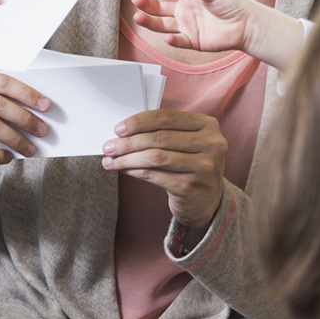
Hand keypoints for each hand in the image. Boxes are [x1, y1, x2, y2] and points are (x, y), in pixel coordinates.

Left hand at [102, 110, 225, 230]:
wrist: (207, 201)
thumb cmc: (191, 165)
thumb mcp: (187, 143)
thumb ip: (165, 131)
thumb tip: (125, 132)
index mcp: (207, 125)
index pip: (167, 117)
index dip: (140, 122)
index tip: (119, 129)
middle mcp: (210, 144)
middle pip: (160, 137)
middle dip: (129, 142)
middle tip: (109, 146)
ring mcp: (203, 166)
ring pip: (155, 157)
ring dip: (128, 158)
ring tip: (111, 160)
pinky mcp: (191, 186)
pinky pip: (155, 176)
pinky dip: (135, 171)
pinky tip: (124, 170)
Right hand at [131, 0, 304, 69]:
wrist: (248, 24)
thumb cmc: (233, 4)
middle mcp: (184, 10)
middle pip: (160, 7)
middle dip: (147, 4)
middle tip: (137, 0)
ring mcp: (187, 26)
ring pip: (163, 25)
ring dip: (151, 22)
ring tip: (138, 17)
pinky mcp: (193, 41)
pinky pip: (178, 41)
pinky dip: (172, 40)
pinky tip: (166, 36)